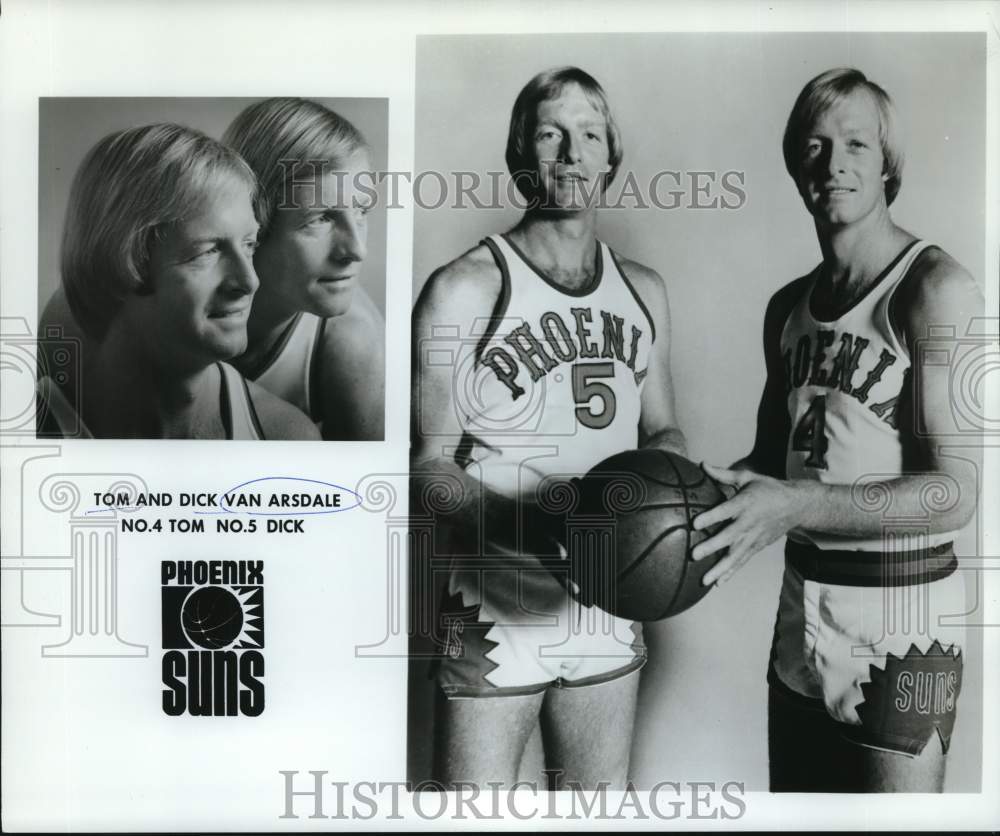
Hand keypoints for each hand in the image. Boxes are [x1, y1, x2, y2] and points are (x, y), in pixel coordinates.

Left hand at [691, 463, 807, 585]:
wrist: (796, 506)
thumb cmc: (767, 489)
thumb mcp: (747, 477)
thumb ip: (723, 474)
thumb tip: (702, 464)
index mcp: (745, 503)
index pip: (725, 511)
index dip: (710, 517)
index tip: (694, 524)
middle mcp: (749, 523)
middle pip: (728, 537)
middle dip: (711, 546)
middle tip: (694, 554)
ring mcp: (753, 538)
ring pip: (735, 555)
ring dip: (719, 568)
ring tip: (703, 580)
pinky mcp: (756, 547)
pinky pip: (742, 561)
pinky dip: (730, 573)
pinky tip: (717, 584)